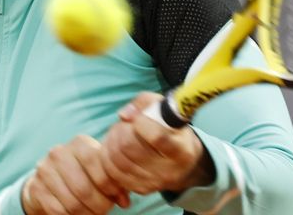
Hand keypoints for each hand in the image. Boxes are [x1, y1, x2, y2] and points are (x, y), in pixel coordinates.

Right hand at [23, 135, 129, 214]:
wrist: (49, 179)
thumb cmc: (84, 174)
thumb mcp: (99, 172)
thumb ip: (115, 182)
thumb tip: (125, 201)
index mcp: (79, 143)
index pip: (97, 164)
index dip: (110, 185)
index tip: (118, 198)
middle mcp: (59, 153)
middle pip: (84, 188)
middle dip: (99, 205)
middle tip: (105, 210)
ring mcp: (45, 170)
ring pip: (72, 202)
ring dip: (87, 214)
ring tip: (94, 213)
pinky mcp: (36, 188)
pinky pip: (58, 211)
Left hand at [101, 92, 215, 194]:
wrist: (183, 164)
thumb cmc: (172, 130)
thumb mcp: (167, 109)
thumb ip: (145, 103)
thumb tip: (124, 115)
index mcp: (182, 150)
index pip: (157, 137)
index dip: (140, 122)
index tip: (137, 116)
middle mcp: (169, 170)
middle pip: (130, 148)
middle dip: (121, 130)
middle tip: (124, 124)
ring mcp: (154, 182)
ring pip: (117, 160)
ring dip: (111, 142)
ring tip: (118, 133)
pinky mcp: (140, 189)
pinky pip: (112, 172)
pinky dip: (108, 157)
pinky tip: (115, 148)